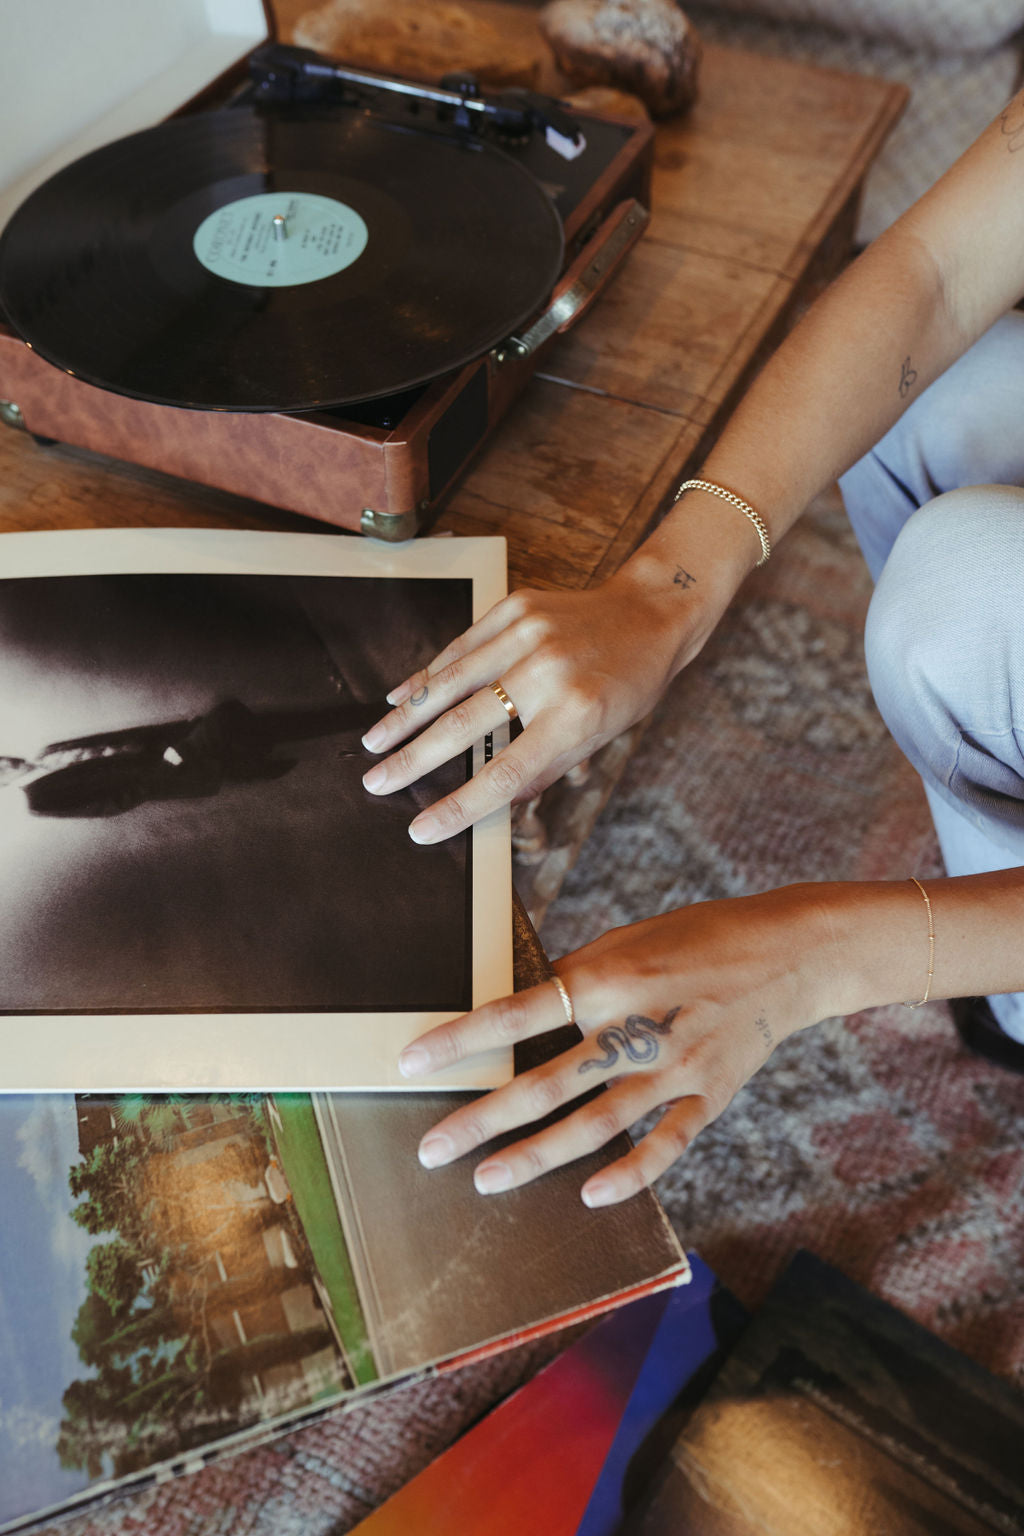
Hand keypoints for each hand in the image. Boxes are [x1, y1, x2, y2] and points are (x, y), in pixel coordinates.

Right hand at [360, 565, 715, 842]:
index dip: (458, 806)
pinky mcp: (515, 607)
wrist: (650, 612)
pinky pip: (460, 648)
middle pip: (464, 726)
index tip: (421, 829)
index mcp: (576, 716)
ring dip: (406, 718)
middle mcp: (547, 673)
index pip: (505, 774)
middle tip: (374, 782)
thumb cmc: (629, 683)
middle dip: (411, 760)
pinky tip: (401, 697)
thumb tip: (487, 801)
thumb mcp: (601, 735)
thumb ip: (543, 767)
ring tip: (372, 743)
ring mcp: (528, 634)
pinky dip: (427, 675)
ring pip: (450, 682)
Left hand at [397, 885, 834, 1204]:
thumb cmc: (701, 935)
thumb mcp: (631, 937)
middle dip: (481, 1119)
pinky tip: (588, 1194)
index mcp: (610, 976)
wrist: (793, 952)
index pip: (518, 1013)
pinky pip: (665, 1145)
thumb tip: (524, 1010)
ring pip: (596, 1125)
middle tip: (432, 1148)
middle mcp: (638, 1026)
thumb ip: (578, 977)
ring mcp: (677, 1067)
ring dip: (536, 1157)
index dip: (461, 1040)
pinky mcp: (711, 1095)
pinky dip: (629, 1174)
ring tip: (485, 1180)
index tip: (412, 1062)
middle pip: (546, 1084)